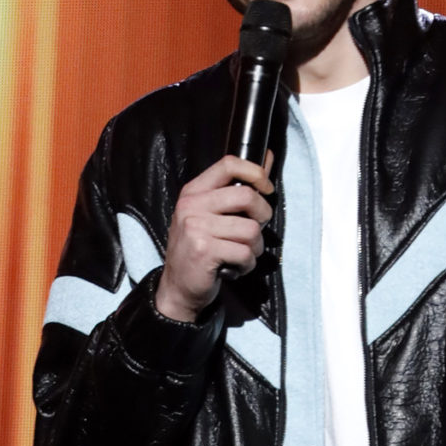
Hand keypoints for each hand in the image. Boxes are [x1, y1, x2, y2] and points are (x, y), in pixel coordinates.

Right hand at [154, 152, 273, 320]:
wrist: (178, 288)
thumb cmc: (199, 250)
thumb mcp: (209, 215)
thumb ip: (236, 189)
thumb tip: (268, 157)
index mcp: (193, 192)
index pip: (228, 164)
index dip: (255, 172)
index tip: (266, 188)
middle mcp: (192, 206)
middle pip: (247, 196)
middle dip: (262, 216)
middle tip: (255, 231)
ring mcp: (196, 227)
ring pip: (251, 230)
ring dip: (254, 248)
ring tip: (240, 254)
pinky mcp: (204, 251)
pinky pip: (245, 253)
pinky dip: (247, 265)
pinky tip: (234, 268)